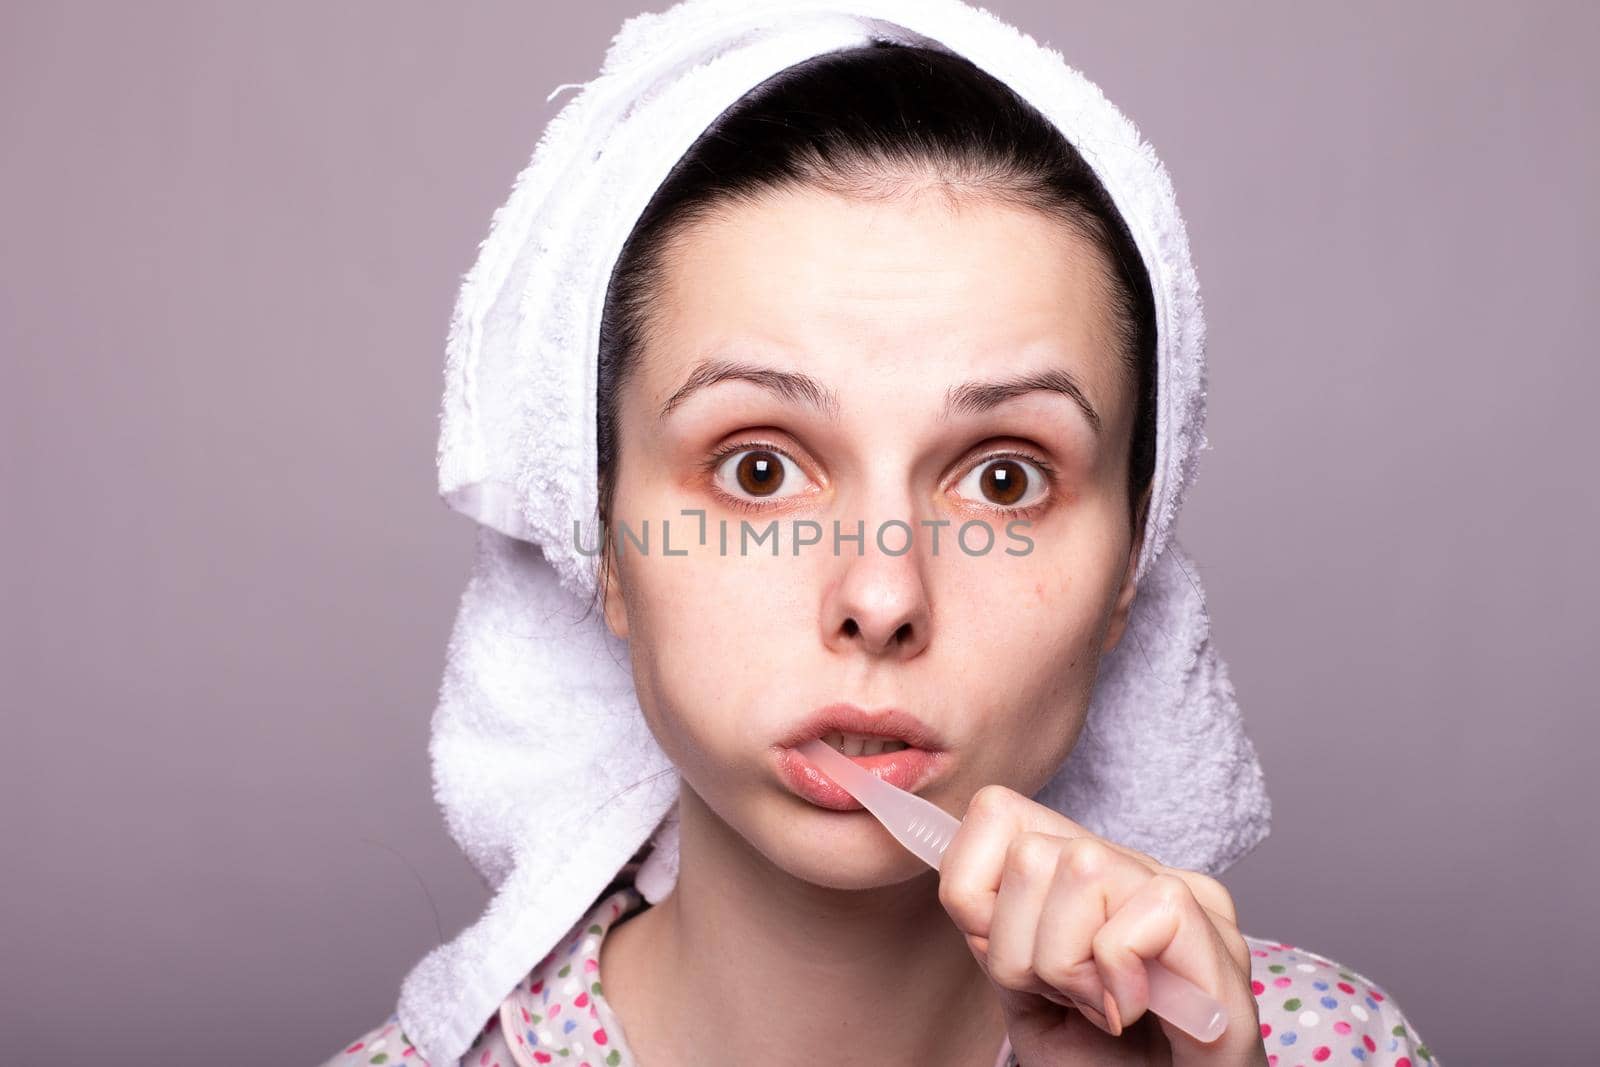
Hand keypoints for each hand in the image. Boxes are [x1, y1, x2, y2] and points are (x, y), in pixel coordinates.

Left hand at [937, 785, 1266, 1064]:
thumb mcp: (1024, 994)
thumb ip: (994, 928)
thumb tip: (947, 860)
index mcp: (1089, 870)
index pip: (997, 812)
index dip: (975, 889)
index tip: (1011, 959)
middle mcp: (1139, 867)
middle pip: (1028, 850)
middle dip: (1021, 948)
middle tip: (1066, 997)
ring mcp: (1188, 895)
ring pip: (1078, 869)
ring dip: (1067, 969)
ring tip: (1102, 1010)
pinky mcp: (1217, 939)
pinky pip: (1128, 924)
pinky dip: (1113, 985)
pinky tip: (1135, 1015)